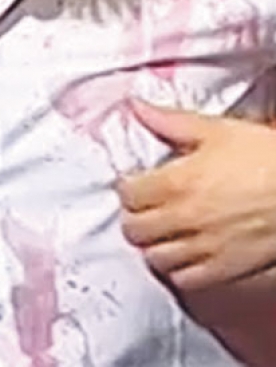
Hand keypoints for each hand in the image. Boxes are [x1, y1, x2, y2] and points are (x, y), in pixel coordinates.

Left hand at [118, 101, 275, 289]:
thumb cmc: (267, 157)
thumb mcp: (216, 130)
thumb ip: (170, 121)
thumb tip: (137, 108)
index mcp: (178, 182)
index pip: (128, 195)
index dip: (127, 187)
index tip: (134, 182)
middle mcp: (185, 218)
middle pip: (135, 230)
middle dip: (135, 216)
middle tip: (144, 207)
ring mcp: (204, 247)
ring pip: (155, 258)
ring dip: (153, 244)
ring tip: (161, 230)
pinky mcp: (224, 269)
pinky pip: (185, 280)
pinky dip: (178, 269)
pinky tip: (183, 253)